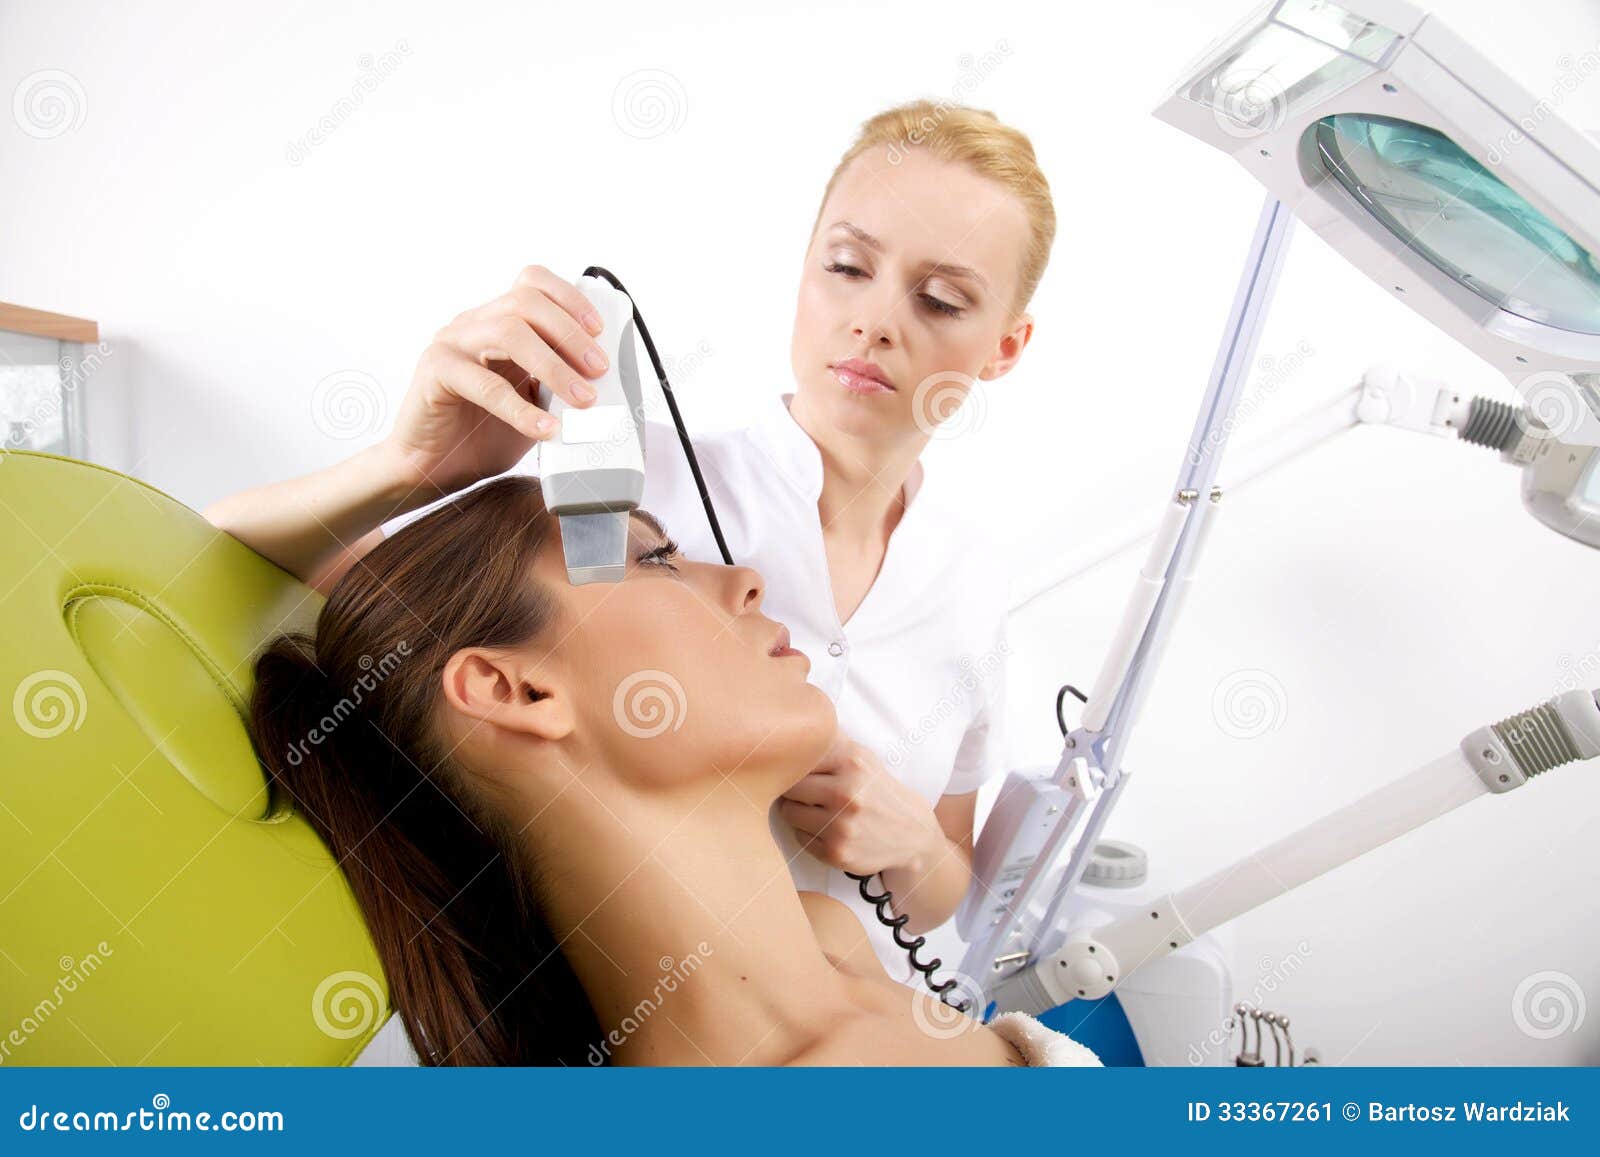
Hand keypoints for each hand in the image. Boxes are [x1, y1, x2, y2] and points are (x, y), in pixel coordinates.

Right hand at [380, 264, 614, 499]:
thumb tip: (611, 388)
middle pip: (526, 301)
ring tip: (583, 401)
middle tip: (599, 370)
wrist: (432, 470)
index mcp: (497, 322)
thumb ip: (560, 386)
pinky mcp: (435, 373)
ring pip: (508, 333)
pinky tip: (546, 429)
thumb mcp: (533, 403)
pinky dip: (521, 408)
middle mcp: (473, 324)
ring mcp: (451, 344)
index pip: (532, 283)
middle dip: (571, 333)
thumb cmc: (483, 436)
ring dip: (554, 366)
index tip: (600, 332)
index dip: (569, 299)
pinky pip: (484, 384)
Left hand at [778, 732, 945, 876]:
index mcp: (852, 762)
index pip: (799, 757)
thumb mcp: (863, 757)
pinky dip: (809, 834)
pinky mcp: (837, 853)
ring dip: (798, 811)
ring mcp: (842, 826)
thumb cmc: (878, 790)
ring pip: (789, 812)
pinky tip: (829, 830)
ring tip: (819, 810)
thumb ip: (829, 742)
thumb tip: (791, 723)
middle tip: (808, 792)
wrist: (912, 834)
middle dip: (794, 789)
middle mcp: (847, 793)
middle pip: (789, 786)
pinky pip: (800, 837)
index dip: (797, 764)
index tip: (802, 769)